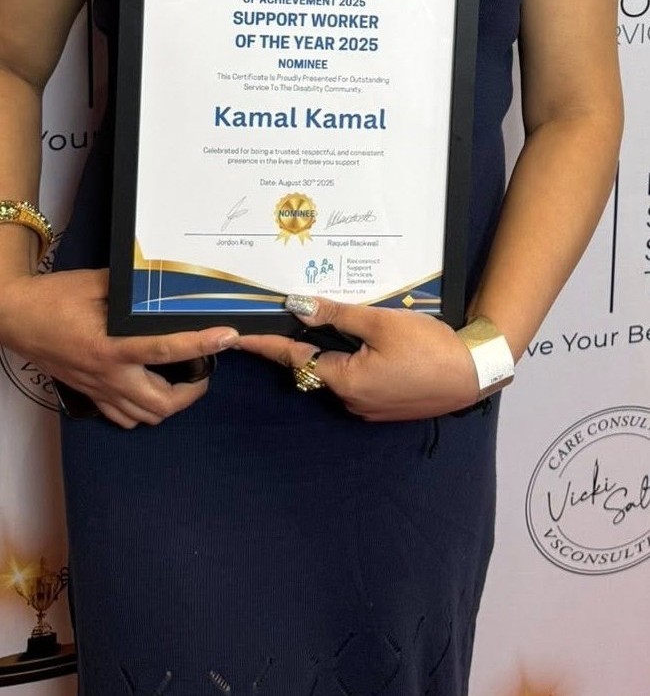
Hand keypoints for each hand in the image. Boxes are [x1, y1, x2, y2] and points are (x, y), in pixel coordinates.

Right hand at [0, 267, 238, 428]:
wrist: (16, 317)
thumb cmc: (55, 296)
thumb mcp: (95, 282)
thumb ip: (130, 285)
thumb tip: (162, 279)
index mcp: (112, 346)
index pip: (166, 350)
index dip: (200, 344)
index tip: (228, 336)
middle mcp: (108, 375)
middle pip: (163, 402)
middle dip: (193, 391)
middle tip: (206, 368)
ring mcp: (98, 390)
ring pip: (146, 416)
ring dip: (171, 403)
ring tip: (184, 379)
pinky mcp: (90, 395)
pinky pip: (124, 417)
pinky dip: (144, 409)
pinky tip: (150, 387)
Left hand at [238, 296, 479, 420]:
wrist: (475, 372)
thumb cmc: (428, 346)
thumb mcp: (380, 323)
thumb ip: (337, 315)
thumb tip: (298, 307)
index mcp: (345, 380)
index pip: (294, 356)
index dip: (266, 343)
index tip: (239, 336)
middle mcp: (351, 400)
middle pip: (317, 364)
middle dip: (310, 339)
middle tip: (302, 310)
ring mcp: (370, 407)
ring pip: (340, 371)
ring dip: (338, 349)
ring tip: (347, 321)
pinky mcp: (387, 406)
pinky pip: (360, 380)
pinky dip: (357, 360)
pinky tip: (373, 342)